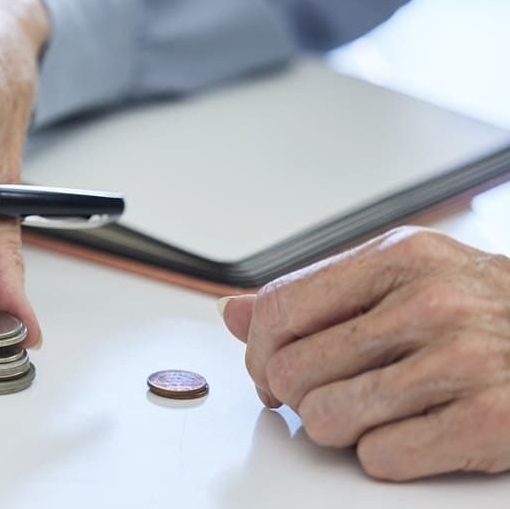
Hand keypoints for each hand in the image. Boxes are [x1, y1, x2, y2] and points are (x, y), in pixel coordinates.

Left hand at [220, 226, 509, 480]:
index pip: (279, 309)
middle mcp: (430, 303)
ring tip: (371, 411)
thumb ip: (317, 294)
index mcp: (400, 258)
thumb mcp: (405, 276)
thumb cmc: (488, 309)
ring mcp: (462, 362)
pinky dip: (384, 455)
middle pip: (294, 370)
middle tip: (326, 394)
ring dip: (338, 427)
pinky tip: (413, 431)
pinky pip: (379, 458)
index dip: (258, 350)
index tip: (268, 368)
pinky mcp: (488, 422)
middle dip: (297, 394)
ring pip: (327, 419)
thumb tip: (232, 312)